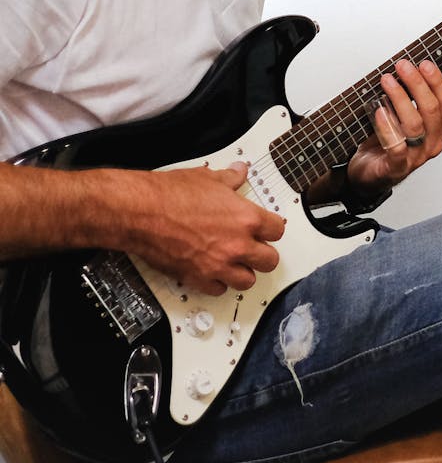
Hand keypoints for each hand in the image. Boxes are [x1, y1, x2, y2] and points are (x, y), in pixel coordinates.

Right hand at [121, 162, 284, 296]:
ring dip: (243, 272)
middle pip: (269, 261)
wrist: (142, 213)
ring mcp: (218, 265)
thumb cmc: (171, 195)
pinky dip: (218, 283)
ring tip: (236, 262)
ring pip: (247, 281)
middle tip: (255, 248)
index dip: (272, 228)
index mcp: (245, 218)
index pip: (278, 230)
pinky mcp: (198, 278)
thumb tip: (239, 172)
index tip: (267, 227)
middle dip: (263, 254)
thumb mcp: (208, 178)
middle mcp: (237, 245)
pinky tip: (213, 271)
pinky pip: (219, 290)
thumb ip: (230, 178)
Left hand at [345, 59, 441, 195]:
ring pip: (415, 125)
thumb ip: (408, 98)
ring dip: (400, 99)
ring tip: (387, 81)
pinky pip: (396, 146)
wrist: (368, 174)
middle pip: (432, 110)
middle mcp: (432, 143)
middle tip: (402, 66)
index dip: (436, 81)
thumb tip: (404, 69)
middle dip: (417, 84)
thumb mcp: (403, 117)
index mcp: (438, 129)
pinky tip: (379, 111)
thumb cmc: (386, 143)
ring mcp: (416, 157)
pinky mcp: (397, 167)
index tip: (423, 63)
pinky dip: (388, 126)